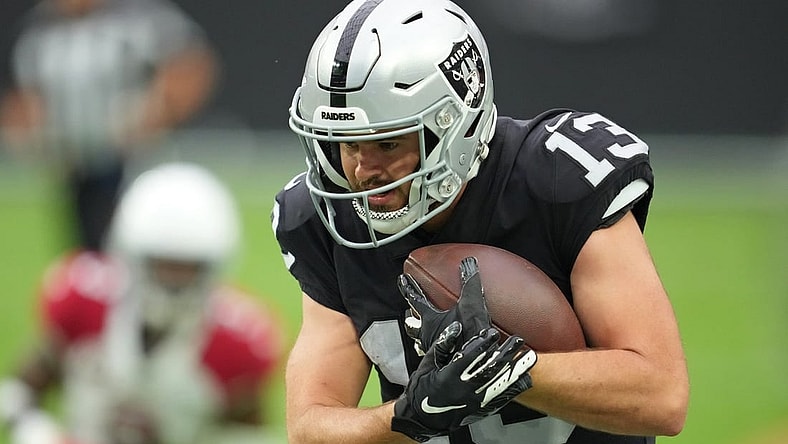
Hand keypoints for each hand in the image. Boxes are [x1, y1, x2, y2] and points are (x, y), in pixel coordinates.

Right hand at [391, 322, 536, 441]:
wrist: (423, 418)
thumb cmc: (422, 390)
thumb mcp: (427, 364)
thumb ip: (441, 346)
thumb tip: (455, 329)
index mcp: (449, 377)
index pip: (470, 358)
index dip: (482, 345)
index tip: (492, 334)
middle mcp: (464, 390)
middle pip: (489, 369)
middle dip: (505, 353)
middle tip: (517, 341)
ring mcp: (474, 401)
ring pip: (498, 383)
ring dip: (514, 369)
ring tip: (527, 357)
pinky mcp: (480, 409)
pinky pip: (499, 398)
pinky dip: (512, 388)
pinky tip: (523, 379)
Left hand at [399, 256, 489, 355]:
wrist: (473, 366)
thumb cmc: (468, 336)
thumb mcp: (471, 304)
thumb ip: (470, 282)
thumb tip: (468, 261)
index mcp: (430, 321)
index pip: (415, 299)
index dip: (409, 288)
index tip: (402, 279)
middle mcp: (427, 336)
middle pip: (412, 325)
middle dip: (410, 318)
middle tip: (408, 312)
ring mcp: (433, 350)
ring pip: (420, 342)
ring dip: (420, 336)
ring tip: (422, 333)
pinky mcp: (443, 363)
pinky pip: (434, 354)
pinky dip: (436, 350)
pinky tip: (442, 352)